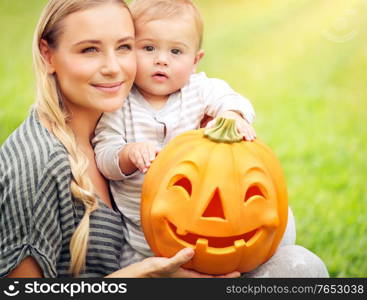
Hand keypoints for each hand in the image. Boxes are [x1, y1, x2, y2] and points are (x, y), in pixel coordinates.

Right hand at [106, 248, 240, 277]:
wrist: (139, 275)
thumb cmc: (151, 272)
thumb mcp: (163, 265)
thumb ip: (178, 259)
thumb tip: (192, 252)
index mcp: (189, 277)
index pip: (211, 279)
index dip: (225, 277)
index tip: (238, 273)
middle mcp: (189, 275)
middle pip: (211, 275)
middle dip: (223, 272)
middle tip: (236, 267)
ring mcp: (185, 271)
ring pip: (204, 270)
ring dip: (215, 266)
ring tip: (225, 258)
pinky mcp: (180, 265)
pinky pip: (196, 264)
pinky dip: (202, 258)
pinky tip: (202, 252)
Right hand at [126, 142, 158, 172]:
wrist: (137, 147)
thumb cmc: (149, 151)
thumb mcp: (154, 150)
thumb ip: (159, 153)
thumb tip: (165, 158)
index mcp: (150, 145)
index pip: (151, 149)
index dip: (151, 155)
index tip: (152, 160)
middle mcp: (143, 147)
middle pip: (144, 153)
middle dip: (146, 160)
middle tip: (148, 166)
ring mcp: (137, 150)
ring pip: (139, 157)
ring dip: (142, 165)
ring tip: (145, 171)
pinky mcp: (132, 155)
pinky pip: (135, 161)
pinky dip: (138, 166)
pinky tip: (141, 170)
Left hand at [208, 111, 255, 140]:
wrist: (229, 112)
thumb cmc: (221, 120)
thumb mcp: (216, 121)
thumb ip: (212, 124)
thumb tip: (207, 127)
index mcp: (229, 119)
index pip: (234, 124)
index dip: (237, 130)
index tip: (240, 135)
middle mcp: (237, 119)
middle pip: (242, 126)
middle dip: (246, 132)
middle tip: (248, 139)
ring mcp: (242, 121)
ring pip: (247, 127)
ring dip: (250, 133)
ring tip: (252, 139)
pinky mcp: (245, 123)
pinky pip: (250, 127)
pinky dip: (252, 131)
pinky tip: (254, 137)